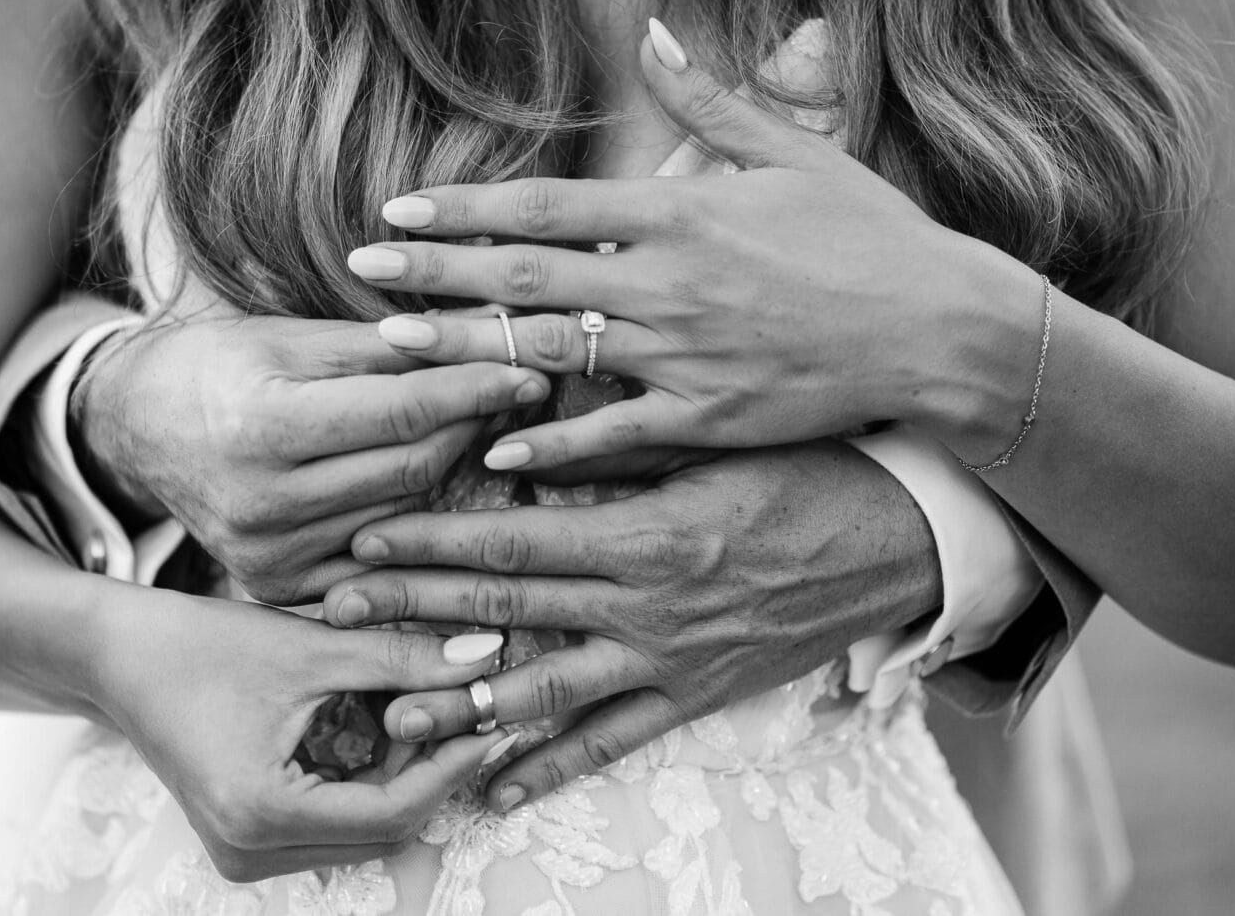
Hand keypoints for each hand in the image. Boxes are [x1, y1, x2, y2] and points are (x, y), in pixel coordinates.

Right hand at [75, 314, 548, 602]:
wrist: (136, 430)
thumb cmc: (219, 365)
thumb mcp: (291, 337)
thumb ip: (384, 346)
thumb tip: (482, 332)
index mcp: (262, 428)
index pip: (401, 413)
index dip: (474, 390)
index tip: (527, 368)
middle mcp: (265, 505)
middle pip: (413, 469)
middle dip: (474, 427)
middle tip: (517, 392)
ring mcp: (272, 556)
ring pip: (406, 515)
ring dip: (453, 473)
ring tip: (482, 428)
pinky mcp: (280, 587)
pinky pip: (378, 554)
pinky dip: (414, 520)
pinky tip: (442, 486)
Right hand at [91, 584, 511, 880]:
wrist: (119, 656)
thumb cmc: (203, 643)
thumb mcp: (311, 648)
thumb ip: (402, 658)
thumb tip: (486, 659)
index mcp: (261, 814)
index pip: (394, 811)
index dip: (452, 763)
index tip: (493, 714)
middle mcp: (251, 853)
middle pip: (385, 828)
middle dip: (433, 767)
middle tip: (471, 705)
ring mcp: (247, 855)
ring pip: (366, 829)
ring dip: (406, 774)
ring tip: (431, 704)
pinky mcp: (249, 840)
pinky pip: (337, 822)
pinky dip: (371, 779)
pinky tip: (387, 724)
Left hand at [321, 441, 940, 808]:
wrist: (897, 540)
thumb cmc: (807, 471)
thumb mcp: (709, 445)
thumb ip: (614, 454)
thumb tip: (521, 448)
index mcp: (642, 533)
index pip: (511, 540)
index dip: (430, 542)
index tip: (366, 537)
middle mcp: (643, 606)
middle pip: (507, 613)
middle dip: (415, 612)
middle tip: (337, 614)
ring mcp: (668, 661)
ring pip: (545, 693)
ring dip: (464, 705)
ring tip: (393, 716)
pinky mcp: (695, 696)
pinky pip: (614, 743)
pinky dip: (553, 769)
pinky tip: (498, 789)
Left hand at [346, 20, 1035, 471]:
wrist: (940, 326)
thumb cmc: (872, 234)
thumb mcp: (795, 151)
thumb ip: (712, 100)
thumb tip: (654, 36)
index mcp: (682, 212)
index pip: (547, 208)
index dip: (466, 212)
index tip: (401, 215)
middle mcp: (668, 281)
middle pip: (527, 276)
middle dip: (436, 273)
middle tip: (362, 274)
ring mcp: (684, 353)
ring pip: (551, 350)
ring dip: (467, 348)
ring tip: (397, 346)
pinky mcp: (708, 415)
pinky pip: (612, 432)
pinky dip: (550, 439)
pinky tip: (491, 442)